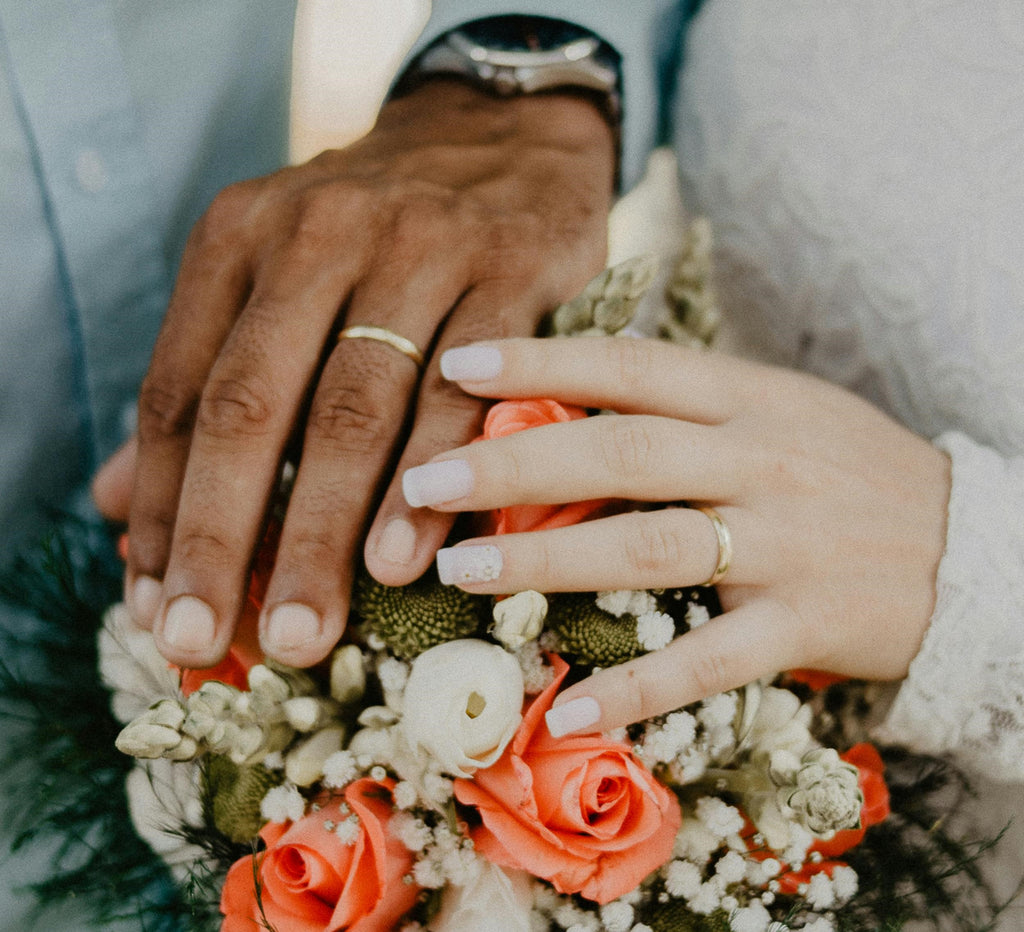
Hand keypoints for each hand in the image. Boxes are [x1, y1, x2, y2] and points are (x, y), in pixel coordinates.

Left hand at [115, 80, 614, 668]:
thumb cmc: (378, 229)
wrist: (500, 134)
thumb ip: (202, 378)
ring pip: (357, 406)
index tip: (154, 603)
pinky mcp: (509, 269)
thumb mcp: (273, 273)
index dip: (159, 505)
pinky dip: (435, 475)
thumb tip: (115, 502)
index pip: (179, 390)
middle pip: (254, 405)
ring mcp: (419, 247)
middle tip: (204, 640)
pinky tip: (409, 556)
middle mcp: (318, 233)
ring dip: (325, 526)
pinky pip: (470, 387)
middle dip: (223, 534)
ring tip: (304, 623)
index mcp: (240, 239)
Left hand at [401, 336, 951, 732]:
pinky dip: (642, 684)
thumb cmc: (849, 472)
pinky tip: (572, 703)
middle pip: (621, 454)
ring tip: (462, 568)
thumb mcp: (780, 412)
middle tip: (422, 482)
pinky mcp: (809, 622)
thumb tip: (572, 394)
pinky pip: (713, 657)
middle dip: (513, 466)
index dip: (541, 360)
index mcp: (752, 398)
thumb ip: (689, 406)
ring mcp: (787, 543)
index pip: (631, 366)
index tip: (456, 365)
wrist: (971, 547)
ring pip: (651, 547)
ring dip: (548, 560)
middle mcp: (763, 460)